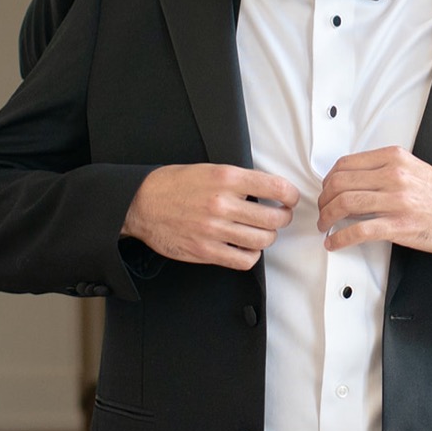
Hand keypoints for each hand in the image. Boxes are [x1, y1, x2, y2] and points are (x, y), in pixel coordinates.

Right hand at [122, 164, 298, 270]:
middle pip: (273, 218)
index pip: (274, 186)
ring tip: (263, 232)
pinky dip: (252, 256)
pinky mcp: (206, 251)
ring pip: (262, 240)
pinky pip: (244, 260)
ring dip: (268, 237)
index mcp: (226, 179)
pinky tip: (247, 247)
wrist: (141, 203)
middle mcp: (222, 204)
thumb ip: (238, 180)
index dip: (290, 195)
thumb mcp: (208, 170)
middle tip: (280, 216)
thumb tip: (267, 189)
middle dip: (282, 217)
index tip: (290, 198)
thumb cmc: (173, 185)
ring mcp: (214, 230)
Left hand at [316, 146, 431, 253]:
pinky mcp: (398, 226)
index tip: (325, 190)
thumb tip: (351, 180)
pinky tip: (334, 243)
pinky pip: (359, 231)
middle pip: (340, 183)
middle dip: (324, 199)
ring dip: (327, 217)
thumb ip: (383, 169)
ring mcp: (396, 201)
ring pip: (345, 204)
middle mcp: (393, 175)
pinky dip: (340, 238)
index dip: (328, 180)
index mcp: (393, 158)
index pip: (346, 164)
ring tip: (325, 225)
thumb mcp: (411, 167)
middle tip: (322, 210)